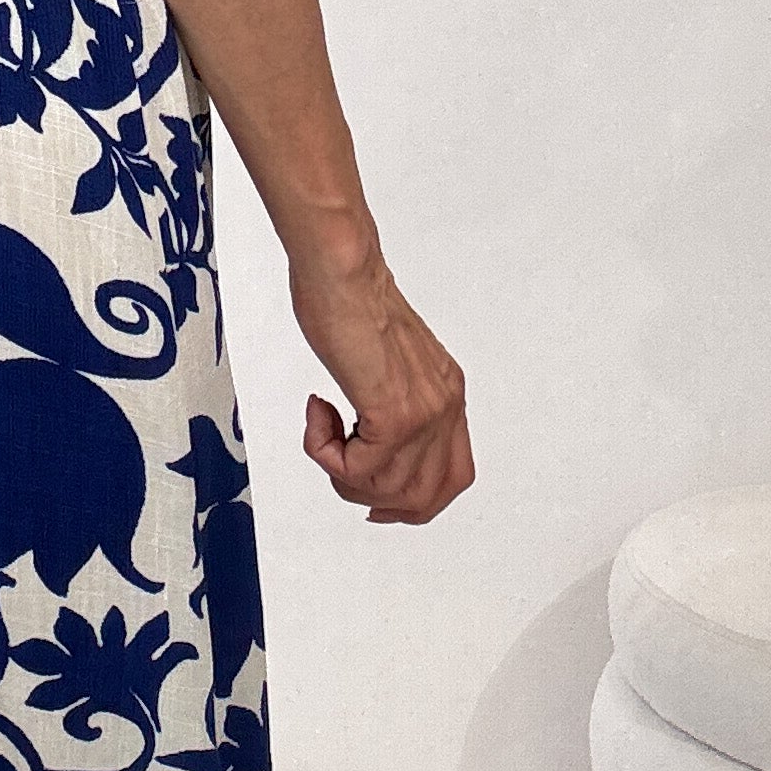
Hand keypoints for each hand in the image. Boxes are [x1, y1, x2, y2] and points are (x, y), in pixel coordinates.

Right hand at [291, 249, 472, 525]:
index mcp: (446, 393)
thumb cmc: (348, 295)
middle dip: (368, 493)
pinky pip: (359, 469)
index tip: (373, 499)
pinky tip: (319, 412)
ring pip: (386, 488)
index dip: (412, 501)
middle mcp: (444, 406)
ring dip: (340, 469)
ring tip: (322, 424)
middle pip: (422, 496)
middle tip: (336, 462)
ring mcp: (423, 412)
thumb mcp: (386, 357)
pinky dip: (325, 451)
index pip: (452, 475)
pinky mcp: (392, 412)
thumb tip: (369, 431)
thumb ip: (390, 393)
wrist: (342, 269)